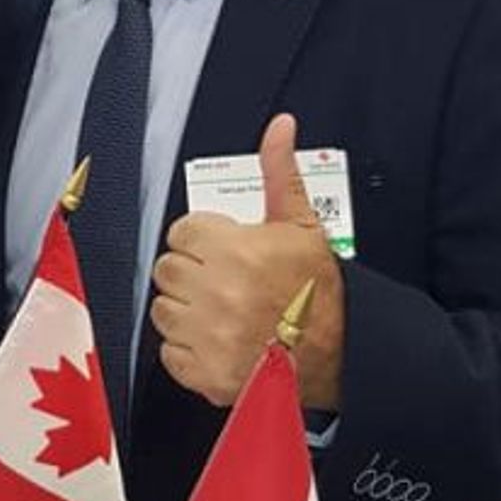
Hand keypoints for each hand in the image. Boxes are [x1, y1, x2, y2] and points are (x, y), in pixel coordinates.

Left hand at [150, 112, 344, 410]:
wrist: (337, 355)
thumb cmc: (319, 292)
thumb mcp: (303, 225)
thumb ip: (281, 172)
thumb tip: (280, 127)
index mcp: (237, 251)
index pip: (182, 233)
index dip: (201, 240)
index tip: (221, 250)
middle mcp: (218, 293)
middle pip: (168, 269)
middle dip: (191, 272)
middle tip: (221, 280)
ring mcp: (209, 336)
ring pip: (164, 310)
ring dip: (185, 310)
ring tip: (219, 310)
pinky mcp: (205, 373)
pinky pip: (169, 352)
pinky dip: (187, 349)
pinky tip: (216, 340)